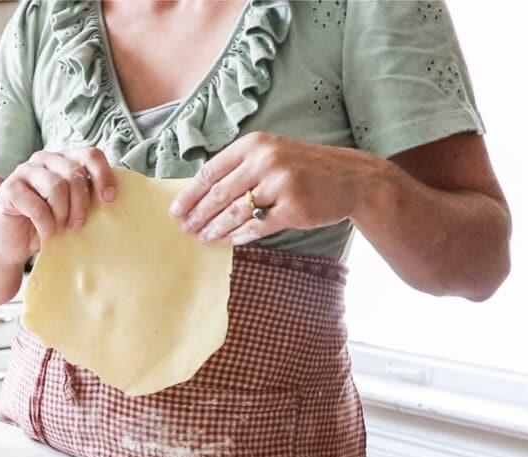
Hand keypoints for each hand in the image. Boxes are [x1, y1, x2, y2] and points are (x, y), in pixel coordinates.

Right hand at [0, 148, 116, 264]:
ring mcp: (25, 171)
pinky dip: (46, 225)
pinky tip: (46, 233)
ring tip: (59, 229)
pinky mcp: (9, 188)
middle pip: (74, 173)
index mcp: (64, 160)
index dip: (103, 175)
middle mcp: (45, 159)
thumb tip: (112, 199)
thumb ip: (88, 197)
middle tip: (77, 225)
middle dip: (81, 204)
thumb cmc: (47, 224)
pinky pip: (37, 205)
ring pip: (56, 187)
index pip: (90, 155)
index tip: (109, 199)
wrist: (13, 243)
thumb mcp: (73, 209)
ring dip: (62, 215)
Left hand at [169, 132, 383, 244]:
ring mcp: (280, 185)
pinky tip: (227, 241)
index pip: (211, 171)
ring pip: (235, 212)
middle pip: (219, 194)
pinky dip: (238, 236)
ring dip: (214, 228)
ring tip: (202, 237)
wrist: (351, 178)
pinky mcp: (293, 208)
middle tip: (184, 229)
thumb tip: (200, 192)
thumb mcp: (272, 154)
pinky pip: (256, 227)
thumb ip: (240, 167)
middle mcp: (266, 161)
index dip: (190, 193)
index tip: (175, 210)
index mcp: (255, 144)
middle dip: (198, 215)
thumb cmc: (304, 168)